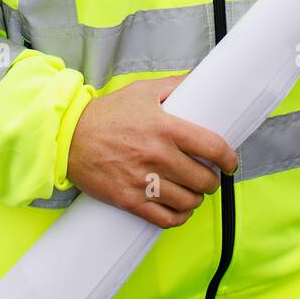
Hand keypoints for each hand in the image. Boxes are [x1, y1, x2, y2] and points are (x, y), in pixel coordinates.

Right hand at [66, 74, 237, 228]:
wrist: (68, 137)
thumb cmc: (107, 114)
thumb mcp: (142, 91)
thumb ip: (175, 86)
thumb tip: (200, 79)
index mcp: (165, 127)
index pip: (211, 146)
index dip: (228, 158)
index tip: (231, 162)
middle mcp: (157, 155)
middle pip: (203, 179)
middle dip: (212, 180)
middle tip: (209, 176)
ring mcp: (143, 180)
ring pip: (187, 201)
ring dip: (196, 198)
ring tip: (194, 192)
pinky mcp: (129, 200)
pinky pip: (165, 219)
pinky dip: (179, 217)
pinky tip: (180, 209)